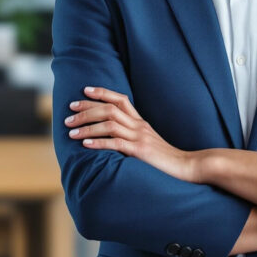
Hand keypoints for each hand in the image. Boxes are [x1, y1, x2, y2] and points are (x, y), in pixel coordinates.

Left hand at [65, 86, 197, 182]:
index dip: (102, 93)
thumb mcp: (148, 142)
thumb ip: (133, 136)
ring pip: (109, 124)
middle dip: (86, 110)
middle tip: (69, 114)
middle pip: (109, 109)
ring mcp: (140, 137)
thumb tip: (112, 136)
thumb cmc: (166, 158)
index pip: (120, 99)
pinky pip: (116, 143)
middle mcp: (139, 125)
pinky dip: (98, 143)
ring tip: (71, 132)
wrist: (187, 166)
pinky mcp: (140, 151)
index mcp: (141, 122)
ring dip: (87, 126)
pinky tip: (85, 144)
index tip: (84, 90)